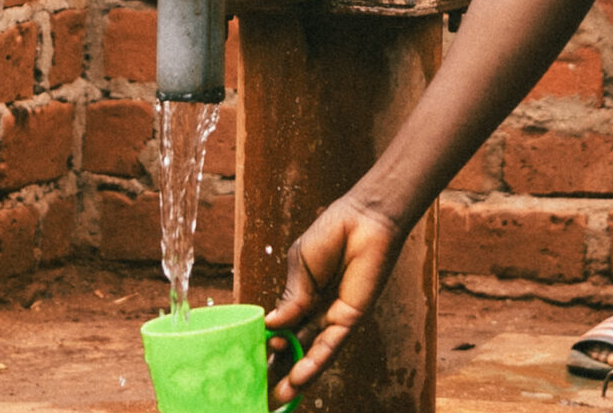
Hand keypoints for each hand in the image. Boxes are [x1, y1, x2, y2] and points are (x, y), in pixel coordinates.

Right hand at [266, 198, 406, 400]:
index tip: (248, 364)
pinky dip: (315, 361)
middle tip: (261, 395)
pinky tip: (300, 377)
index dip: (266, 348)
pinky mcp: (351, 317)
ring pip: (313, 354)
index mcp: (302, 298)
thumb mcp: (299, 266)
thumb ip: (289, 299)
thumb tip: (269, 327)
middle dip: (280, 372)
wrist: (363, 218)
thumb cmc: (332, 233)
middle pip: (295, 349)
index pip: (281, 331)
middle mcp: (317, 312)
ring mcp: (334, 317)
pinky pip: (331, 344)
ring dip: (296, 376)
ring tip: (278, 397)